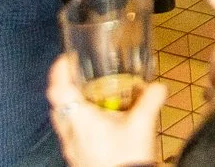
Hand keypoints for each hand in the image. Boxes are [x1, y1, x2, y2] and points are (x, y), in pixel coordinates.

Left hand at [47, 52, 164, 166]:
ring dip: (71, 105)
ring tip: (90, 98)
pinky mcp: (76, 157)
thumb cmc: (125, 158)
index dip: (59, 71)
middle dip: (65, 87)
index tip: (67, 58)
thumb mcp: (143, 125)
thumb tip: (158, 86)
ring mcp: (71, 147)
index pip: (59, 90)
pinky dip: (79, 122)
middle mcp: (70, 132)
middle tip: (79, 75)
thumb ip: (150, 100)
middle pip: (57, 105)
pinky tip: (98, 123)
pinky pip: (71, 133)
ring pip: (62, 120)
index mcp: (81, 119)